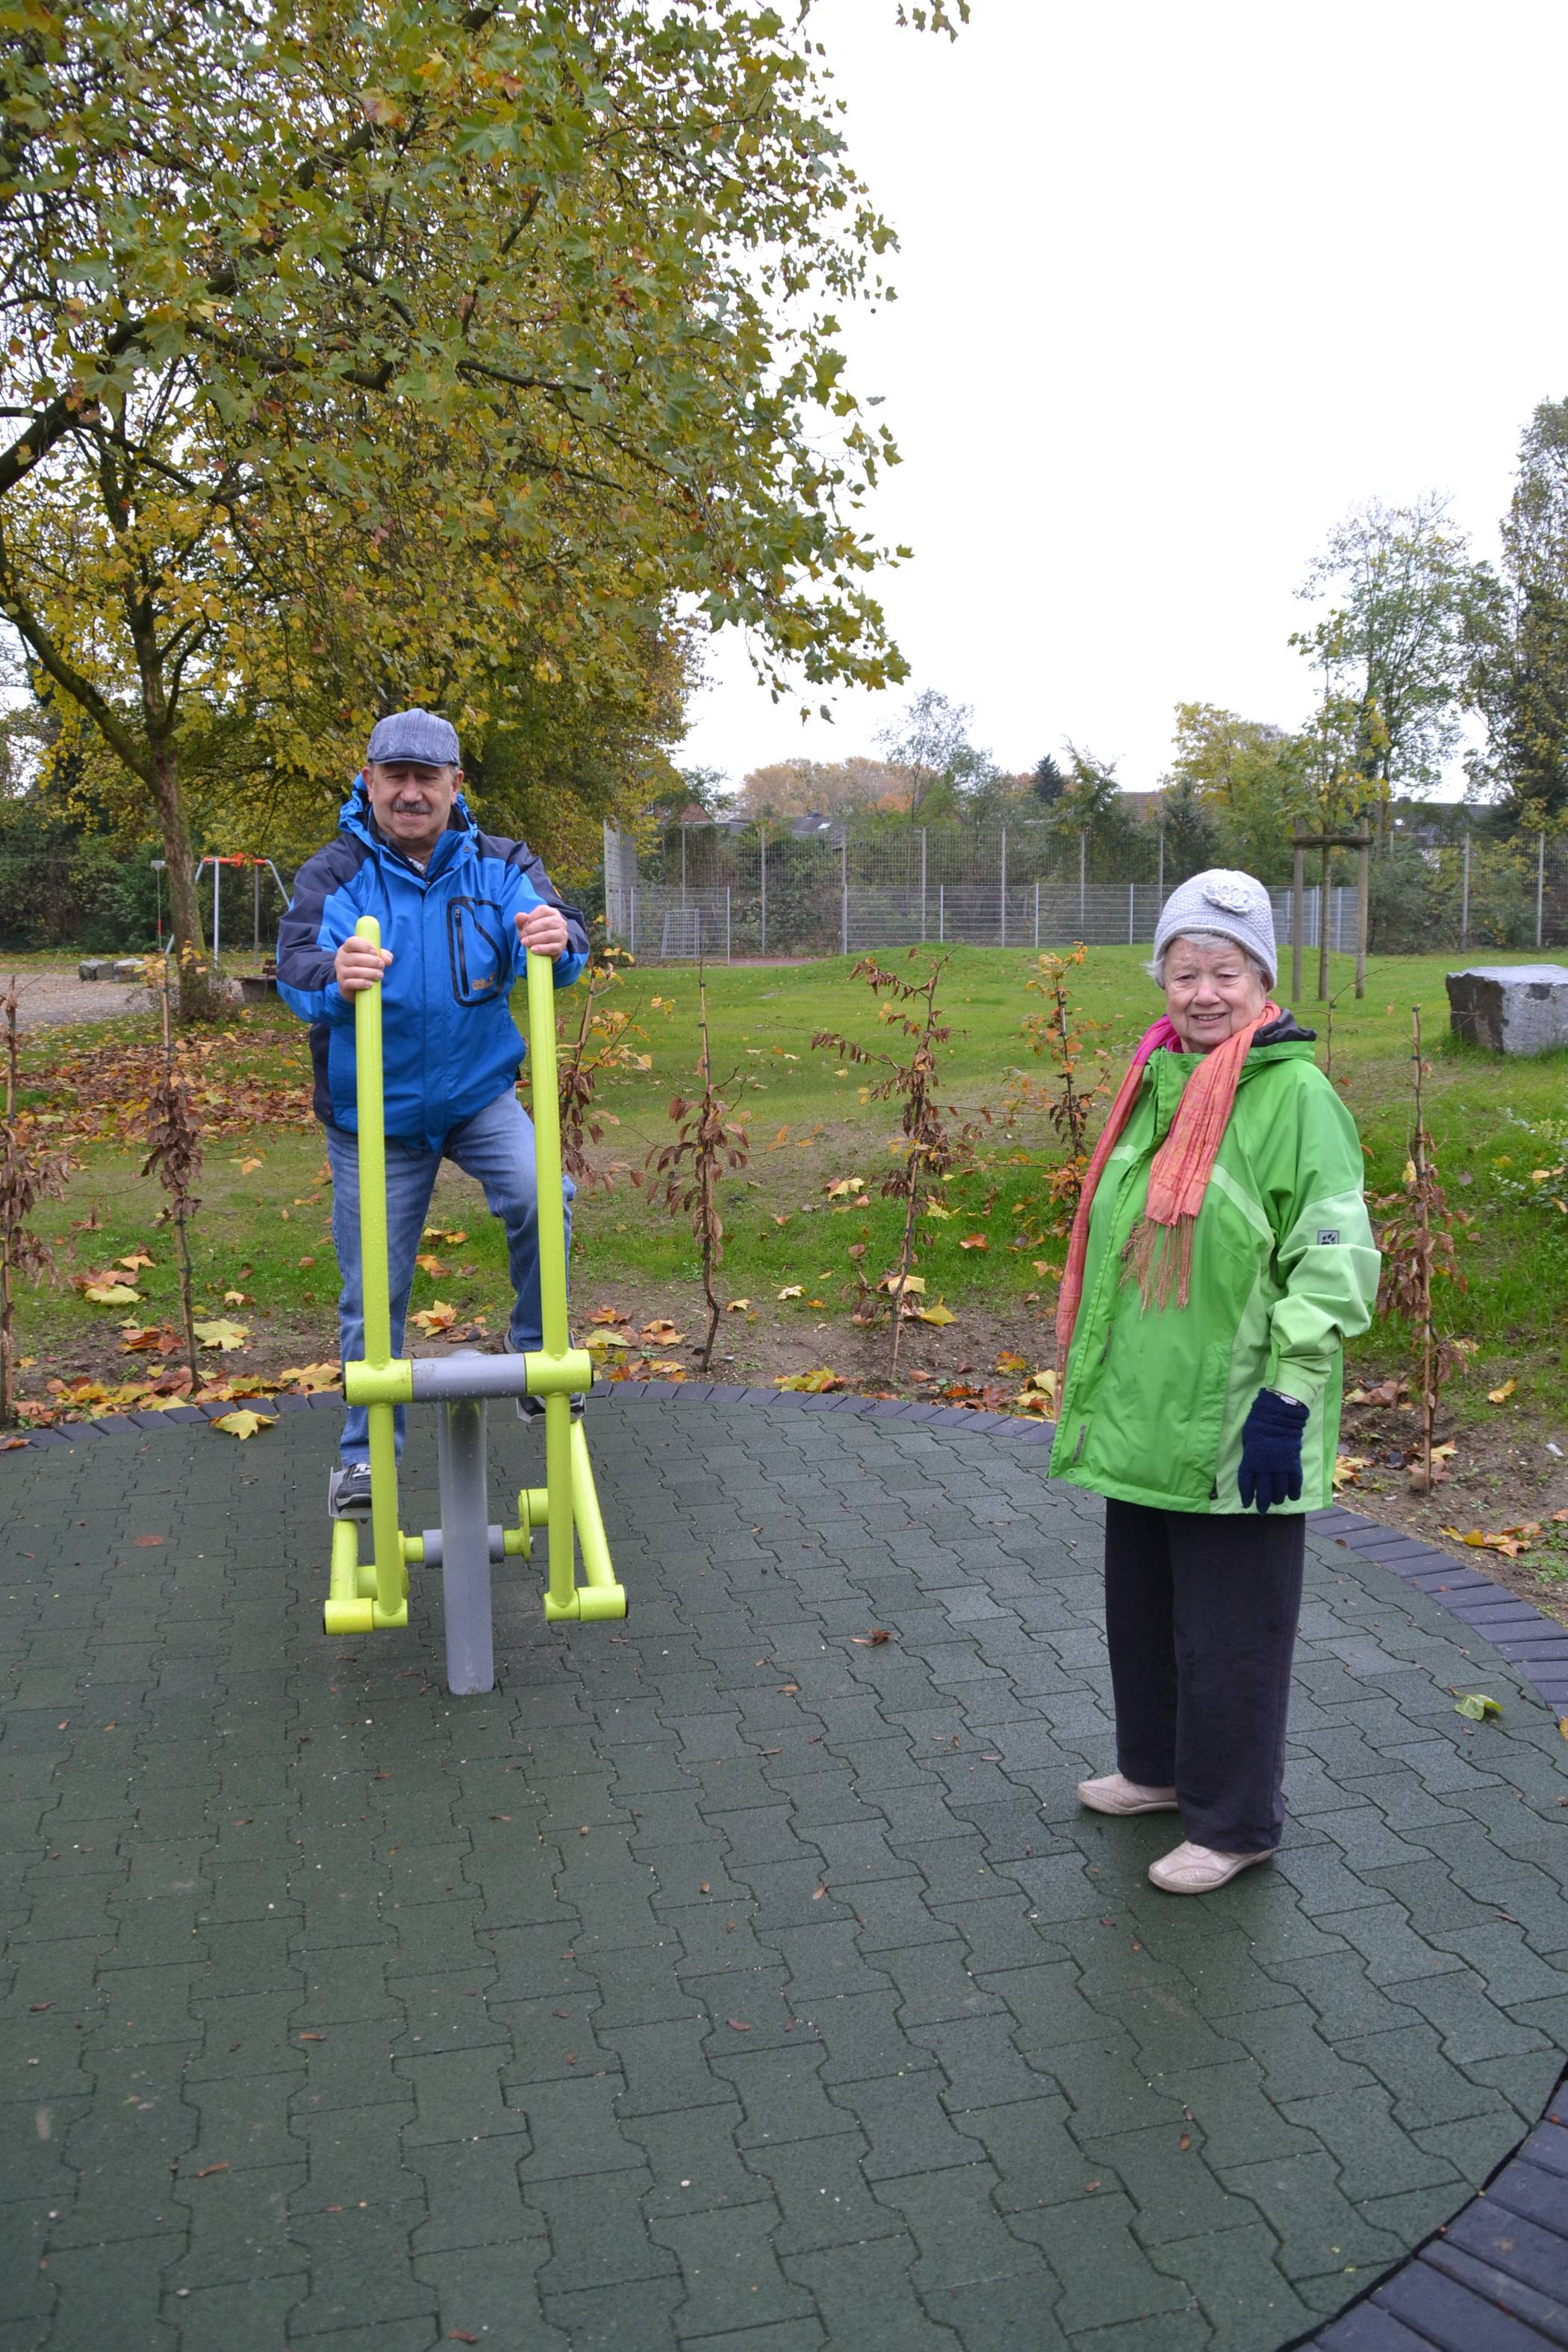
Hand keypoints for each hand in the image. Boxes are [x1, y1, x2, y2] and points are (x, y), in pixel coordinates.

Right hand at [334, 937, 392, 994]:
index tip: (375, 952)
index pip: (352, 942)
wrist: (354, 984)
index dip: (365, 946)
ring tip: (380, 975)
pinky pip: (351, 983)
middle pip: (355, 958)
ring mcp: (340, 972)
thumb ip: (383, 955)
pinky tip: (370, 984)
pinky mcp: (342, 984)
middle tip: (382, 965)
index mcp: (347, 948)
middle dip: (372, 962)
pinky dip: (362, 983)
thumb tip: (387, 960)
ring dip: (370, 973)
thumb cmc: (365, 966)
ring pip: (354, 971)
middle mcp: (341, 958)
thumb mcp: (374, 957)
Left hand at [516, 904, 569, 960]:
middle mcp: (560, 922)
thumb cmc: (533, 933)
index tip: (523, 925)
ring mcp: (562, 934)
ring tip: (524, 943)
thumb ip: (521, 920)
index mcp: (552, 912)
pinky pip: (552, 947)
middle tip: (522, 936)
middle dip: (530, 929)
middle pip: (546, 923)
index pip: (543, 910)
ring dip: (534, 939)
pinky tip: (532, 950)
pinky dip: (541, 948)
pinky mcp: (561, 946)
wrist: (542, 950)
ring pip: (548, 935)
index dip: (531, 917)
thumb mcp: (525, 925)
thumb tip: (520, 916)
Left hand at [1237, 1388, 1307, 1514]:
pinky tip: (1293, 1497)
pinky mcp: (1294, 1463)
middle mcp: (1265, 1467)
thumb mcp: (1247, 1439)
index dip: (1246, 1495)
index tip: (1247, 1504)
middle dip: (1262, 1502)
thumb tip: (1252, 1466)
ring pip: (1280, 1488)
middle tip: (1262, 1510)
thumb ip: (1250, 1455)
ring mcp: (1281, 1466)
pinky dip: (1294, 1490)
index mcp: (1250, 1460)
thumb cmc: (1258, 1423)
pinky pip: (1295, 1481)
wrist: (1280, 1414)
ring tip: (1276, 1502)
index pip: (1247, 1483)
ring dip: (1278, 1498)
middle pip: (1264, 1490)